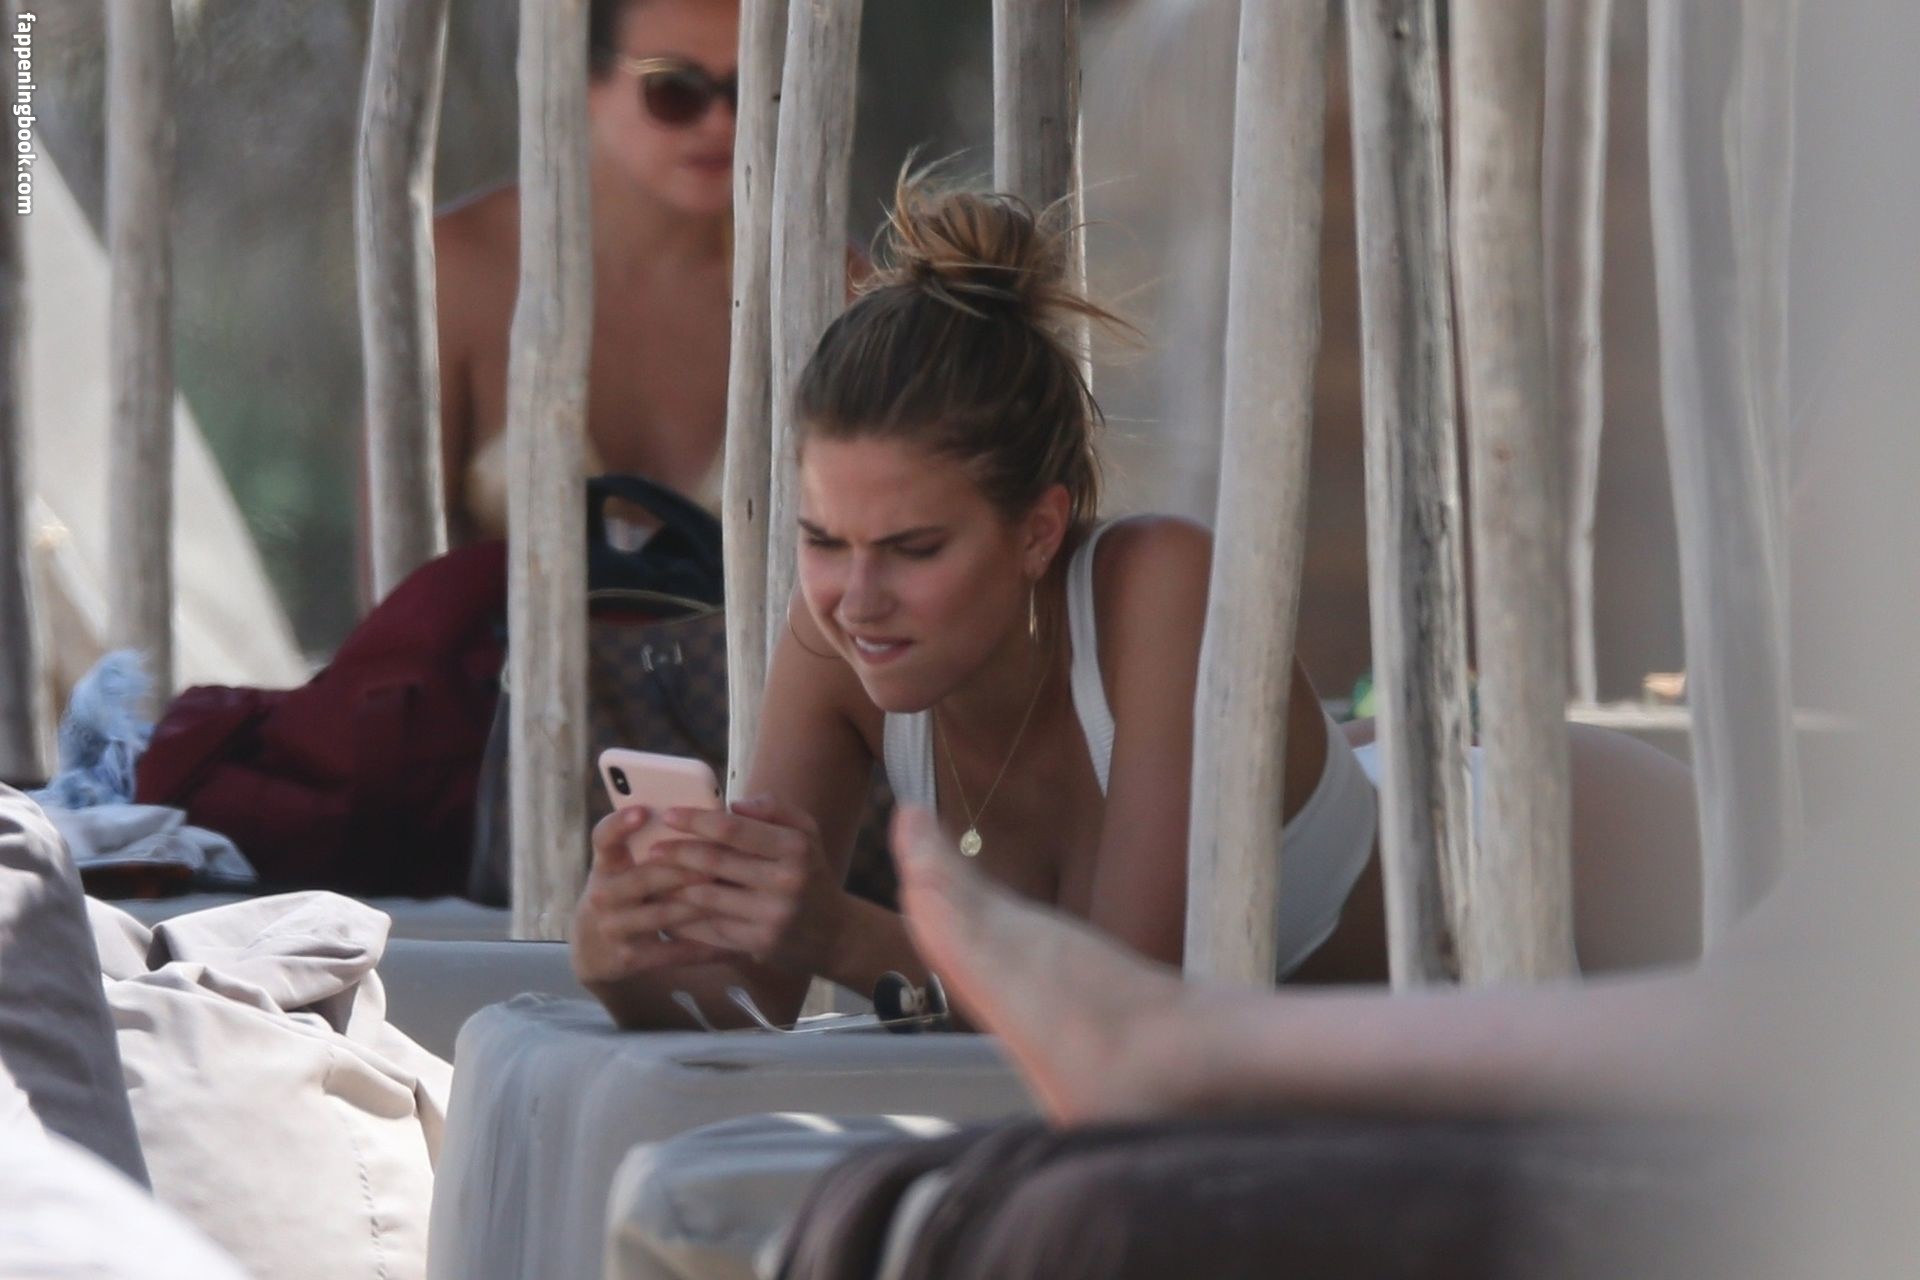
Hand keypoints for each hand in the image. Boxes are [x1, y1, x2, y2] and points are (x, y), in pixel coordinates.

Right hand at [571, 804, 732, 986]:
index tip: (642, 811)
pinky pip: (672, 951)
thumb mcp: (625, 867)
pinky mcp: (628, 958)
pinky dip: (704, 947)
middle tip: (716, 862)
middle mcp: (603, 894)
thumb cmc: (626, 893)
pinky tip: (733, 945)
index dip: (619, 824)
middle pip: (643, 877)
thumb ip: (654, 841)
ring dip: (698, 905)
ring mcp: (613, 928)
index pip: (604, 837)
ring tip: (730, 896)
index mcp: (606, 864)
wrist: (595, 950)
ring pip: (661, 913)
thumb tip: (705, 815)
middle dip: (682, 869)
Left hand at [648, 794, 845, 971]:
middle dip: (677, 852)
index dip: (697, 820)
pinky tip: (667, 907)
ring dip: (674, 886)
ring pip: (707, 898)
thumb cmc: (810, 873)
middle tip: (651, 848)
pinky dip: (685, 917)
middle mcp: (785, 881)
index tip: (669, 815)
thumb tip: (733, 803)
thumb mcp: (806, 832)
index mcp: (794, 848)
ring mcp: (771, 916)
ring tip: (652, 876)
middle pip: (715, 863)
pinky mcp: (759, 944)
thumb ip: (774, 808)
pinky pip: (711, 928)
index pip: (734, 830)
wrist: (834, 934)